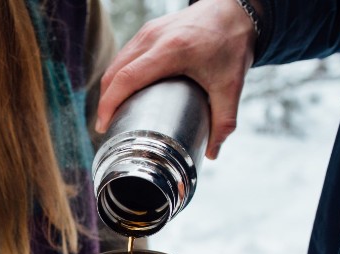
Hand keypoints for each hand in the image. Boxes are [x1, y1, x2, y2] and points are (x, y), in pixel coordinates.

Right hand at [96, 0, 256, 158]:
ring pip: (116, 62)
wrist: (236, 10)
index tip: (103, 125)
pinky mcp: (149, 30)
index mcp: (171, 50)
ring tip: (112, 112)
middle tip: (106, 126)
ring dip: (109, 88)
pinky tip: (122, 92)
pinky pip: (124, 54)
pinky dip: (118, 75)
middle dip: (104, 101)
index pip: (127, 77)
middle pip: (114, 71)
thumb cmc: (232, 43)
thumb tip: (212, 153)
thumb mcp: (231, 85)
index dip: (109, 103)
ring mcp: (148, 31)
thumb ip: (224, 122)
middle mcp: (153, 37)